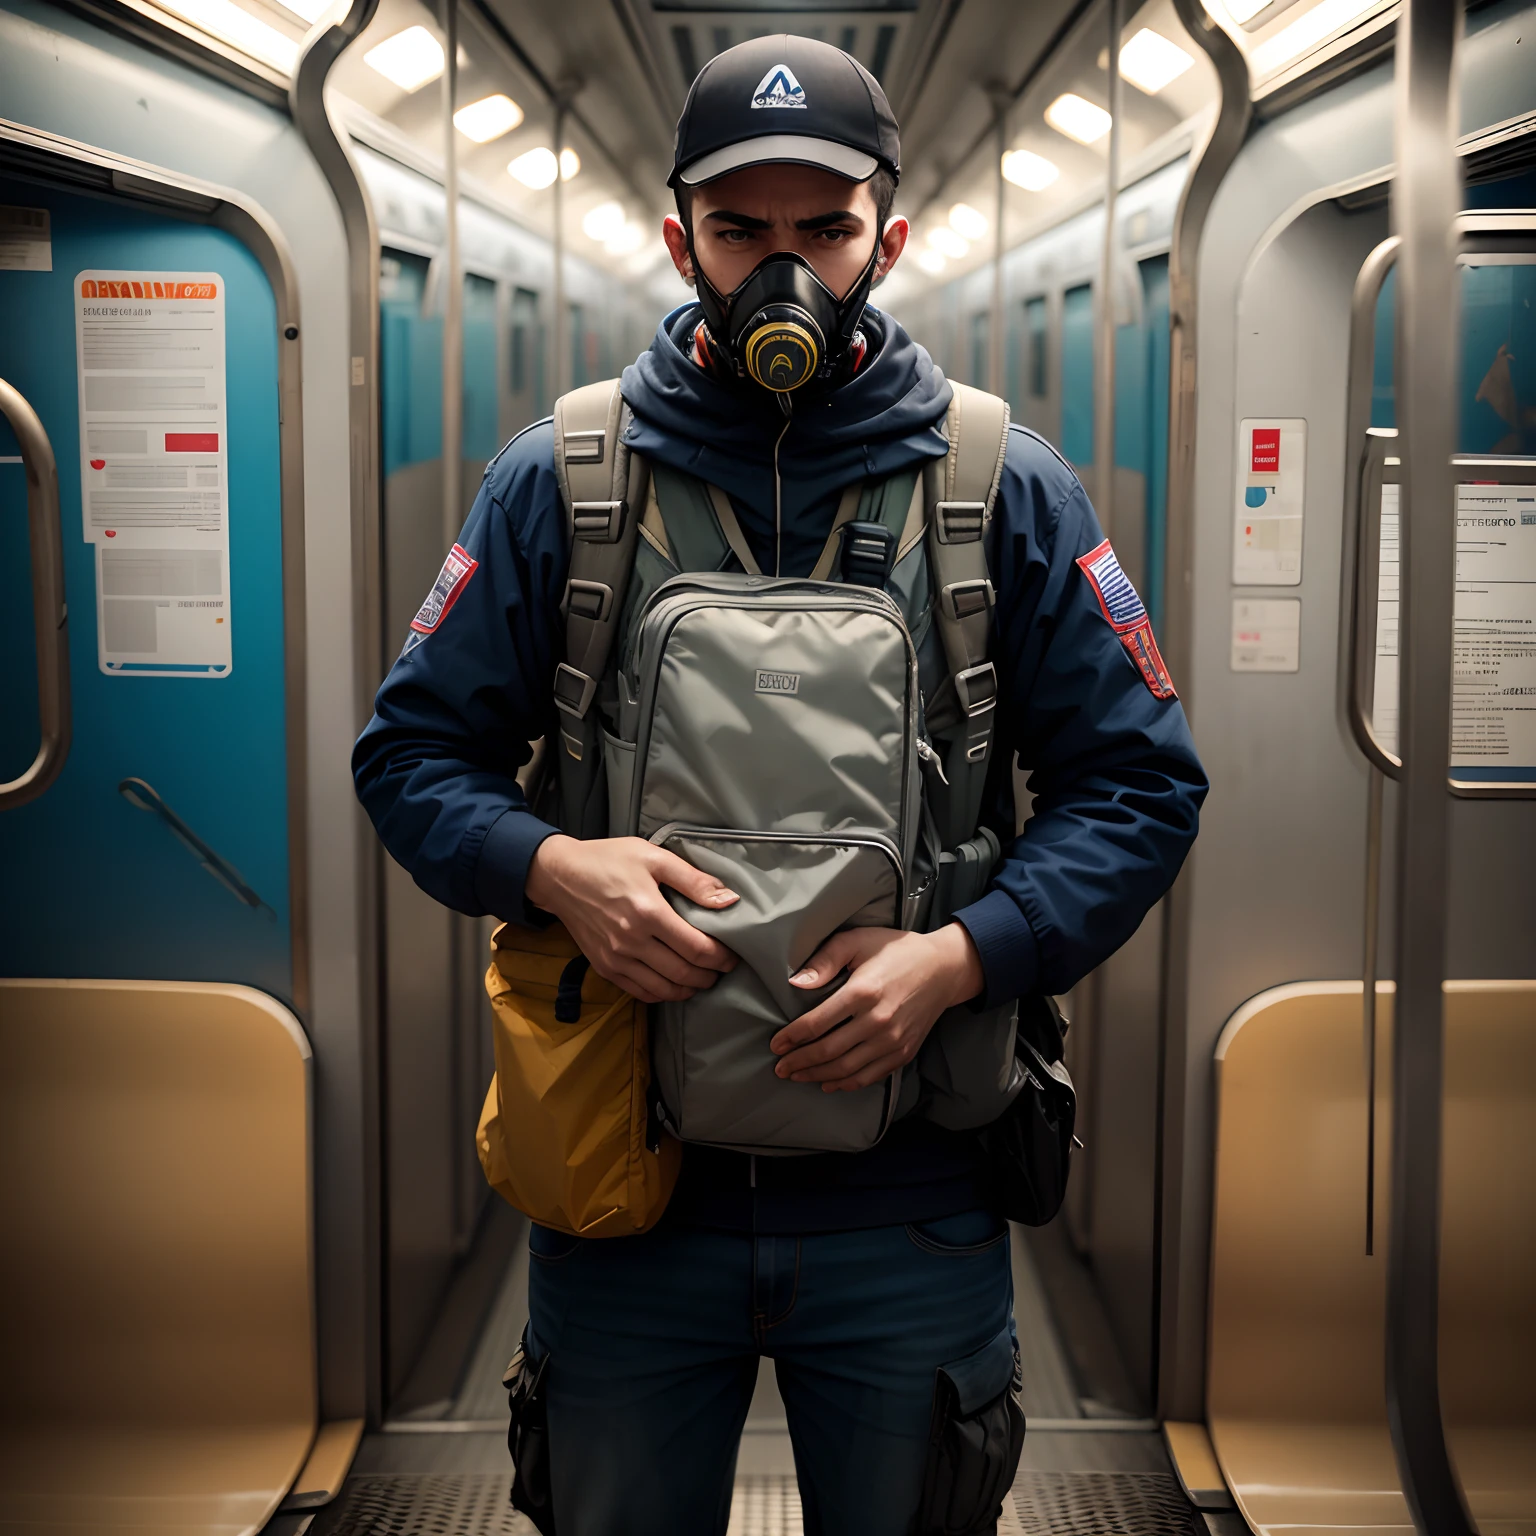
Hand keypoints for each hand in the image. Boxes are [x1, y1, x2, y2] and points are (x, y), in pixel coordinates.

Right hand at [526, 834, 738, 1003]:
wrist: (559, 876)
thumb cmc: (608, 860)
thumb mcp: (653, 857)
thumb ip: (693, 880)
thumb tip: (729, 900)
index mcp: (648, 912)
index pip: (696, 948)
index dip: (721, 958)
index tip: (732, 956)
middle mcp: (631, 941)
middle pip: (683, 973)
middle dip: (709, 976)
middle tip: (722, 970)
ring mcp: (616, 958)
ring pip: (663, 989)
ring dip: (688, 989)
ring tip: (702, 979)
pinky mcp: (604, 966)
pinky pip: (639, 992)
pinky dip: (662, 993)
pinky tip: (673, 985)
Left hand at [770, 923, 985, 1092]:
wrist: (944, 969)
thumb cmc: (897, 951)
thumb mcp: (858, 940)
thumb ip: (826, 960)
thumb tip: (796, 983)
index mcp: (863, 992)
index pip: (818, 1023)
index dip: (792, 1037)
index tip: (776, 1044)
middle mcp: (878, 1021)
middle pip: (829, 1051)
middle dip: (799, 1062)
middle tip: (780, 1067)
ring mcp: (893, 1041)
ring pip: (847, 1069)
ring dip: (817, 1075)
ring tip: (797, 1076)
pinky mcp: (904, 1052)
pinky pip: (870, 1076)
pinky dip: (846, 1083)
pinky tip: (828, 1082)